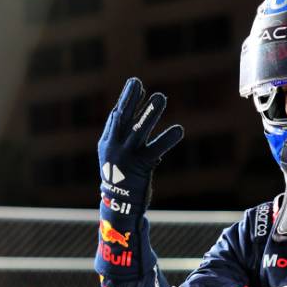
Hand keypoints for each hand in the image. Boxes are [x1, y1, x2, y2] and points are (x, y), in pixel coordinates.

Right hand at [97, 77, 183, 212]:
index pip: (116, 117)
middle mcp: (114, 147)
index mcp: (107, 143)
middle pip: (122, 118)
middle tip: (136, 81)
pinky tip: (178, 130)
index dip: (126, 100)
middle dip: (130, 98)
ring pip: (139, 129)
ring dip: (150, 112)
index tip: (135, 85)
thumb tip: (142, 118)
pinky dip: (167, 139)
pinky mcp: (140, 166)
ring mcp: (126, 156)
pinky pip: (156, 150)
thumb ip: (127, 139)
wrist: (119, 205)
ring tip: (161, 97)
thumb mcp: (119, 157)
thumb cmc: (123, 180)